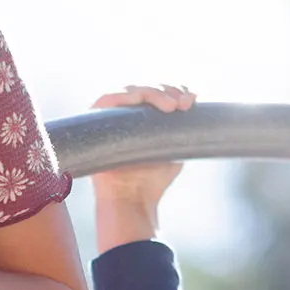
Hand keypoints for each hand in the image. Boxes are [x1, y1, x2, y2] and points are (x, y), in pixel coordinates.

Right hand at [89, 85, 195, 245]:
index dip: (175, 91)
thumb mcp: (174, 148)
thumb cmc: (153, 181)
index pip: (158, 94)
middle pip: (146, 89)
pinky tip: (139, 99)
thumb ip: (181, 127)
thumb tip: (194, 99)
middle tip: (183, 104)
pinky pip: (107, 100)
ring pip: (130, 91)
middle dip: (168, 92)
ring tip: (170, 106)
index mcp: (144, 120)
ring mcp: (110, 119)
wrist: (133, 199)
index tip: (192, 100)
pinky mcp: (95, 123)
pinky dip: (123, 96)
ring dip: (152, 93)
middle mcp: (126, 116)